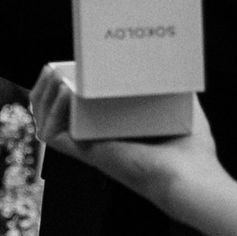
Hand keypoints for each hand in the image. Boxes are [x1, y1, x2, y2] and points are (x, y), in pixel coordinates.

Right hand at [28, 69, 225, 211]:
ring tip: (53, 76)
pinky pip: (52, 135)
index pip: (78, 109)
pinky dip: (51, 112)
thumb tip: (172, 61)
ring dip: (43, 97)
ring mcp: (90, 147)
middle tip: (52, 69)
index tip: (72, 65)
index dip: (67, 88)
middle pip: (54, 114)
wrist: (192, 174)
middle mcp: (98, 138)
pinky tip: (64, 92)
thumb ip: (175, 86)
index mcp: (116, 128)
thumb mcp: (184, 106)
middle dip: (45, 90)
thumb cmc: (193, 149)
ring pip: (47, 123)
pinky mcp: (87, 154)